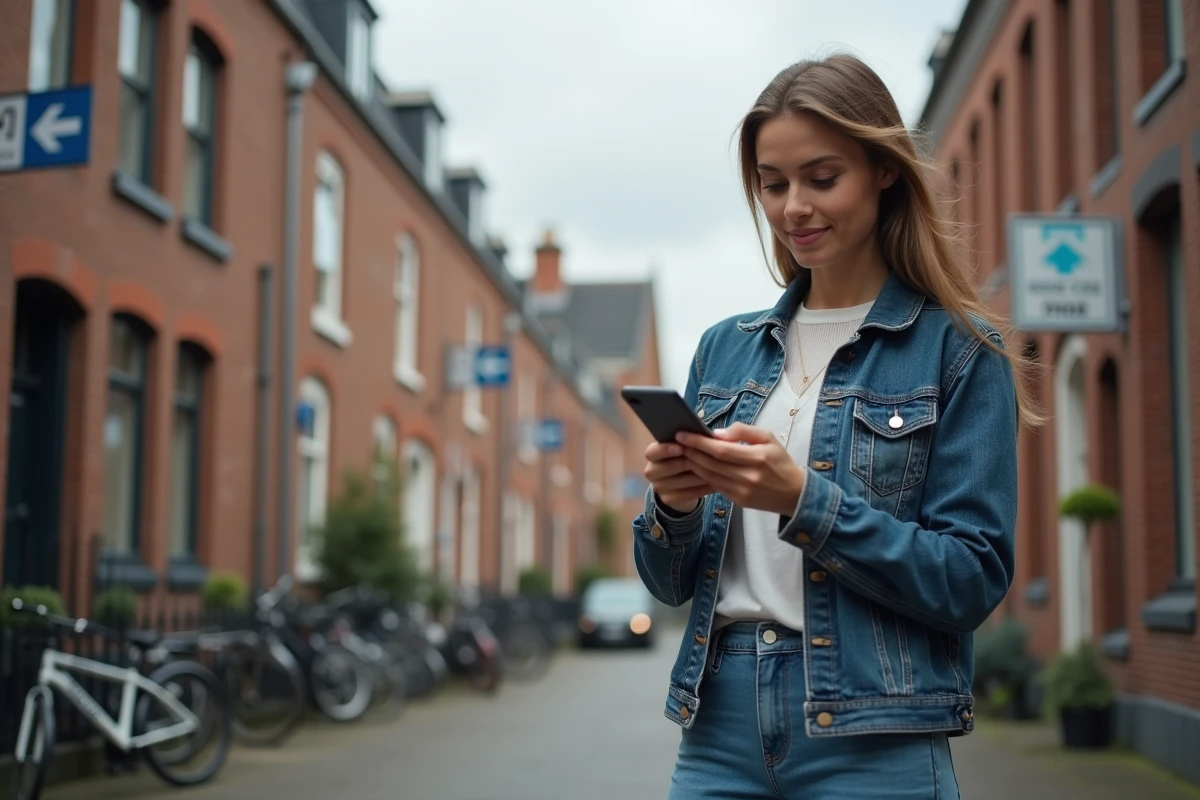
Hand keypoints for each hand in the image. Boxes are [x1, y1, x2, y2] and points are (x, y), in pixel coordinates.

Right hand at [643, 440, 714, 513]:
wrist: (684, 483)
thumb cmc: (686, 457)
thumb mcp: (686, 446)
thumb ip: (690, 440)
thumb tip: (706, 436)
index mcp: (653, 454)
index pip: (652, 452)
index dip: (666, 449)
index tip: (682, 448)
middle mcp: (651, 471)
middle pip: (668, 467)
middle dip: (689, 462)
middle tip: (708, 459)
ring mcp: (658, 487)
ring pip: (681, 481)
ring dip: (700, 475)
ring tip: (717, 470)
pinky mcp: (668, 499)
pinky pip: (687, 494)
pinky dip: (702, 489)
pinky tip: (715, 484)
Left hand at [676, 423, 805, 516]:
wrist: (795, 493)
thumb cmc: (780, 461)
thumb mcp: (768, 438)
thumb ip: (743, 431)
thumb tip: (716, 433)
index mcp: (757, 458)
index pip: (721, 450)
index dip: (699, 442)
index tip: (683, 434)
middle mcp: (749, 477)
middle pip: (711, 464)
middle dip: (691, 452)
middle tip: (677, 442)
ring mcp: (742, 491)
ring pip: (710, 476)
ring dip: (693, 464)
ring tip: (682, 452)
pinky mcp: (738, 501)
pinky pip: (715, 486)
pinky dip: (703, 475)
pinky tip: (695, 466)